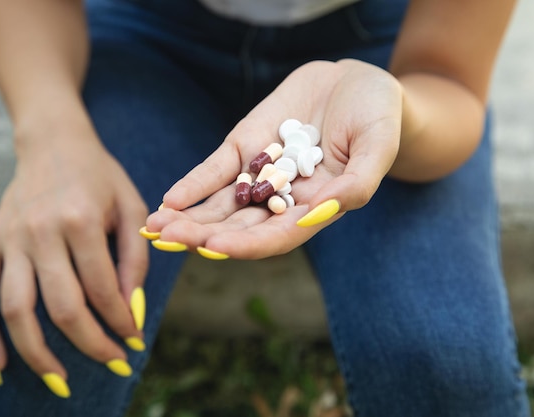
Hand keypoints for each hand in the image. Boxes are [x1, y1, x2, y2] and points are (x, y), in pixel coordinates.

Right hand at [0, 121, 148, 395]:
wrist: (53, 143)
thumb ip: (134, 257)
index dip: (120, 321)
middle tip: (113, 364)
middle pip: (62, 307)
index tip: (134, 340)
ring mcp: (9, 240)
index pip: (102, 288)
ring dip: (38, 354)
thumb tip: (130, 308)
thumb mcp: (130, 207)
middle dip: (91, 344)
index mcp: (80, 220)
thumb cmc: (100, 177)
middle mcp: (40, 232)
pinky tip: (2, 363)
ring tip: (61, 381)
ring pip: (17, 310)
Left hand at [146, 59, 401, 258]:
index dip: (246, 243)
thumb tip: (321, 212)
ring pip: (221, 203)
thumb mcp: (378, 147)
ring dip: (190, 217)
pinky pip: (216, 170)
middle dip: (203, 234)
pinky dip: (194, 185)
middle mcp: (284, 198)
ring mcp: (262, 173)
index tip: (214, 247)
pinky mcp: (246, 146)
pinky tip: (170, 199)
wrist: (357, 83)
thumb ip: (356, 184)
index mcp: (316, 209)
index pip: (276, 236)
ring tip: (156, 227)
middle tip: (168, 239)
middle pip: (240, 225)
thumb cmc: (378, 118)